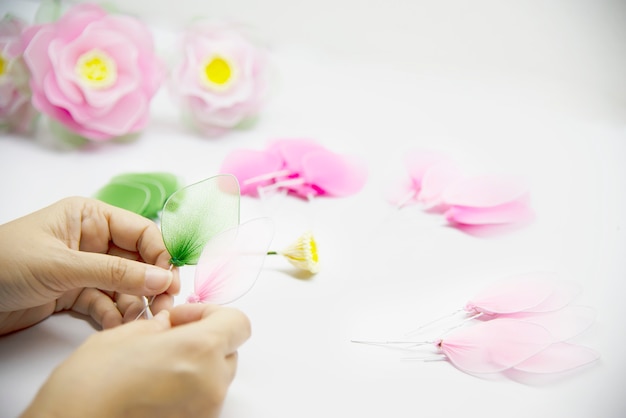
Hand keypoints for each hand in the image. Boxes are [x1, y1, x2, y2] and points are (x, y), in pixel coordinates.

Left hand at [0, 196, 179, 333]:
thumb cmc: (5, 264)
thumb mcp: (64, 266)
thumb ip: (116, 273)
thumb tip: (163, 279)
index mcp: (90, 218)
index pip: (141, 232)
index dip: (160, 255)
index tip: (171, 281)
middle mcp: (93, 240)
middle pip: (138, 261)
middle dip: (152, 284)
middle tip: (165, 307)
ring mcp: (85, 268)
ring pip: (125, 285)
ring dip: (135, 303)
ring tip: (138, 320)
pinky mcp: (75, 293)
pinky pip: (106, 303)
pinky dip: (112, 315)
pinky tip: (113, 324)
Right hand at [22, 303, 250, 417]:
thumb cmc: (91, 384)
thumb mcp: (126, 335)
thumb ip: (161, 326)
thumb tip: (171, 325)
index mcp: (200, 350)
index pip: (238, 323)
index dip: (212, 314)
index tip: (184, 318)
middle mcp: (211, 383)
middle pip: (229, 351)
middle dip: (204, 339)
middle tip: (170, 338)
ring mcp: (204, 411)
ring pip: (216, 378)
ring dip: (197, 366)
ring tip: (158, 365)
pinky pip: (202, 400)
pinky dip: (188, 390)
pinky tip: (155, 387)